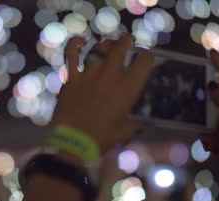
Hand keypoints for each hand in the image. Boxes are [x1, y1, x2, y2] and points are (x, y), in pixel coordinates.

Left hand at [52, 35, 154, 153]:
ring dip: (106, 44)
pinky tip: (81, 41)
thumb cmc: (101, 139)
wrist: (72, 142)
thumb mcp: (124, 133)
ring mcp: (89, 75)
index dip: (147, 56)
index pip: (144, 60)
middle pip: (121, 47)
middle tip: (127, 41)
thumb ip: (133, 125)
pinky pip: (71, 54)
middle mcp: (110, 76)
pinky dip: (75, 44)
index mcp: (127, 89)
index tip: (145, 58)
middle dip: (126, 41)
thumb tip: (139, 124)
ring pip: (99, 48)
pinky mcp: (71, 78)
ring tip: (109, 44)